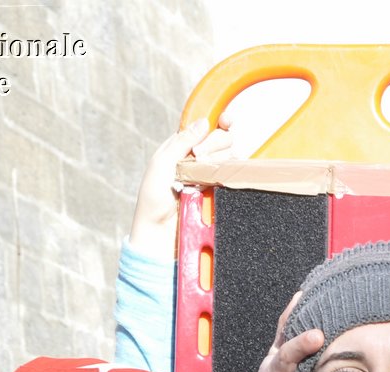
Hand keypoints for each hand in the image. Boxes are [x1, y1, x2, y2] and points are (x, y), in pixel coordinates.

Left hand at [128, 116, 234, 256]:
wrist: (161, 233)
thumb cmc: (153, 201)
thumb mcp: (161, 165)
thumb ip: (181, 142)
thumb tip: (203, 123)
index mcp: (181, 148)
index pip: (206, 128)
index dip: (219, 121)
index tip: (226, 121)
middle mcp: (199, 160)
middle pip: (223, 138)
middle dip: (215, 144)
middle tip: (199, 157)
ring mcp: (212, 176)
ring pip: (232, 156)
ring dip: (219, 160)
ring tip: (201, 175)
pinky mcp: (221, 192)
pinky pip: (235, 176)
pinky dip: (229, 174)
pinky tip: (216, 181)